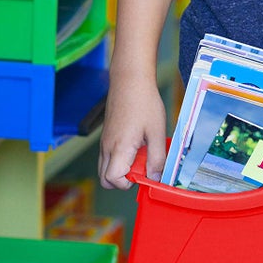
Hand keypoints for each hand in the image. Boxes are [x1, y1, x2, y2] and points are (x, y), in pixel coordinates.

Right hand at [98, 74, 166, 188]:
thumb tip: (156, 178)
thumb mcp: (157, 131)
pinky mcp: (107, 135)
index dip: (128, 183)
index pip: (112, 180)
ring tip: (140, 153)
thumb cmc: (144, 102)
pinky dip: (119, 158)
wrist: (130, 79)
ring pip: (105, 168)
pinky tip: (136, 143)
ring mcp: (104, 141)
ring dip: (121, 169)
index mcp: (119, 148)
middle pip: (105, 179)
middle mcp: (107, 147)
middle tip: (142, 166)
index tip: (144, 173)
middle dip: (123, 180)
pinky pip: (108, 156)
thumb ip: (157, 158)